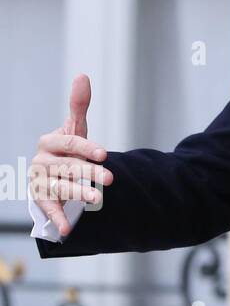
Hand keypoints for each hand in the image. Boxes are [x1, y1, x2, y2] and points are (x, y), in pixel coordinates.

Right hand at [29, 75, 112, 235]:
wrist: (53, 173)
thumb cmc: (68, 148)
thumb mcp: (75, 128)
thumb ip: (78, 105)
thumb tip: (82, 75)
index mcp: (49, 142)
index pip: (70, 143)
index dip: (87, 148)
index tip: (105, 154)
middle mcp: (42, 162)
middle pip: (69, 167)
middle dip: (90, 173)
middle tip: (111, 178)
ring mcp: (40, 182)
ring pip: (61, 187)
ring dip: (78, 194)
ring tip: (97, 199)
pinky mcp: (42, 201)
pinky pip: (50, 210)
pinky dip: (58, 220)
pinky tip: (68, 231)